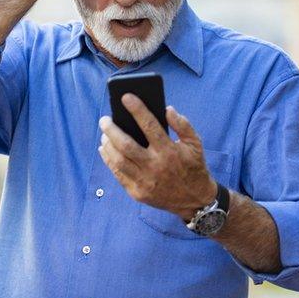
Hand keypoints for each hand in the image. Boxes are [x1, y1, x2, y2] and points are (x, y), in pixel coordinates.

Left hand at [97, 93, 216, 220]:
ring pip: (118, 160)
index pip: (150, 126)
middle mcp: (155, 167)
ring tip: (104, 134)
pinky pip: (117, 174)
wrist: (194, 200)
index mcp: (169, 152)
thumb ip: (183, 125)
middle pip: (126, 145)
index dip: (137, 109)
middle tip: (104, 119)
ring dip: (107, 145)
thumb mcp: (195, 144)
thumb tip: (167, 109)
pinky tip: (105, 149)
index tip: (126, 97)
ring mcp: (145, 181)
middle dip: (111, 129)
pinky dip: (108, 160)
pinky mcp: (137, 193)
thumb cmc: (193, 166)